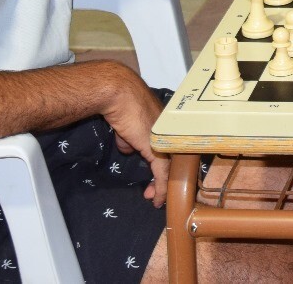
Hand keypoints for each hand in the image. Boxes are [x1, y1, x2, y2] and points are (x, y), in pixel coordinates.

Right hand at [101, 69, 170, 208]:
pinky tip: (156, 198)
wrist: (119, 95)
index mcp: (164, 127)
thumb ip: (130, 140)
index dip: (166, 166)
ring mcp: (166, 140)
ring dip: (161, 186)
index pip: (170, 149)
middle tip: (155, 192)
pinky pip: (162, 173)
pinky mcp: (158, 149)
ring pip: (169, 169)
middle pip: (173, 160)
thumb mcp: (126, 128)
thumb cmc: (121, 105)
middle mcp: (169, 133)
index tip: (158, 178)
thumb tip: (130, 149)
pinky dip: (160, 187)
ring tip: (154, 198)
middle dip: (165, 179)